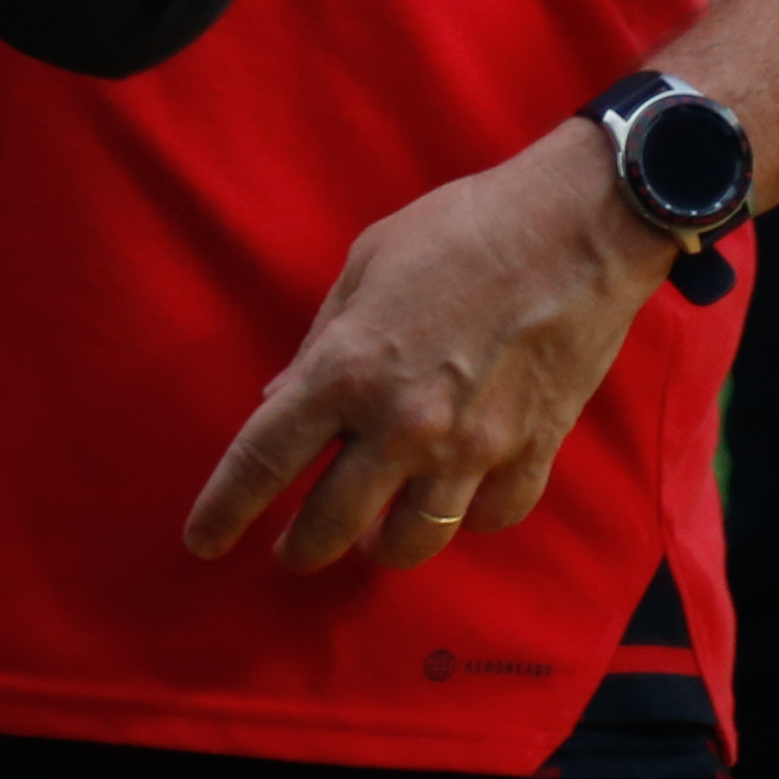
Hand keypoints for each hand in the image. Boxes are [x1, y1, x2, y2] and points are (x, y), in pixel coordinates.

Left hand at [186, 123, 677, 572]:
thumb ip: (321, 342)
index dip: (224, 510)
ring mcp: (472, 448)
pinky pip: (489, 518)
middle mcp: (403, 425)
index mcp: (347, 370)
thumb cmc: (460, 229)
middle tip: (288, 551)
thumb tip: (283, 400)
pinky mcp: (533, 453)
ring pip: (412, 541)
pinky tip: (454, 506)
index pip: (263, 460)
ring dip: (380, 548)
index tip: (202, 542)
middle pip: (332, 523)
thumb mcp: (365, 266)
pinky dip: (466, 520)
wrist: (576, 228)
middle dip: (300, 548)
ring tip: (368, 539)